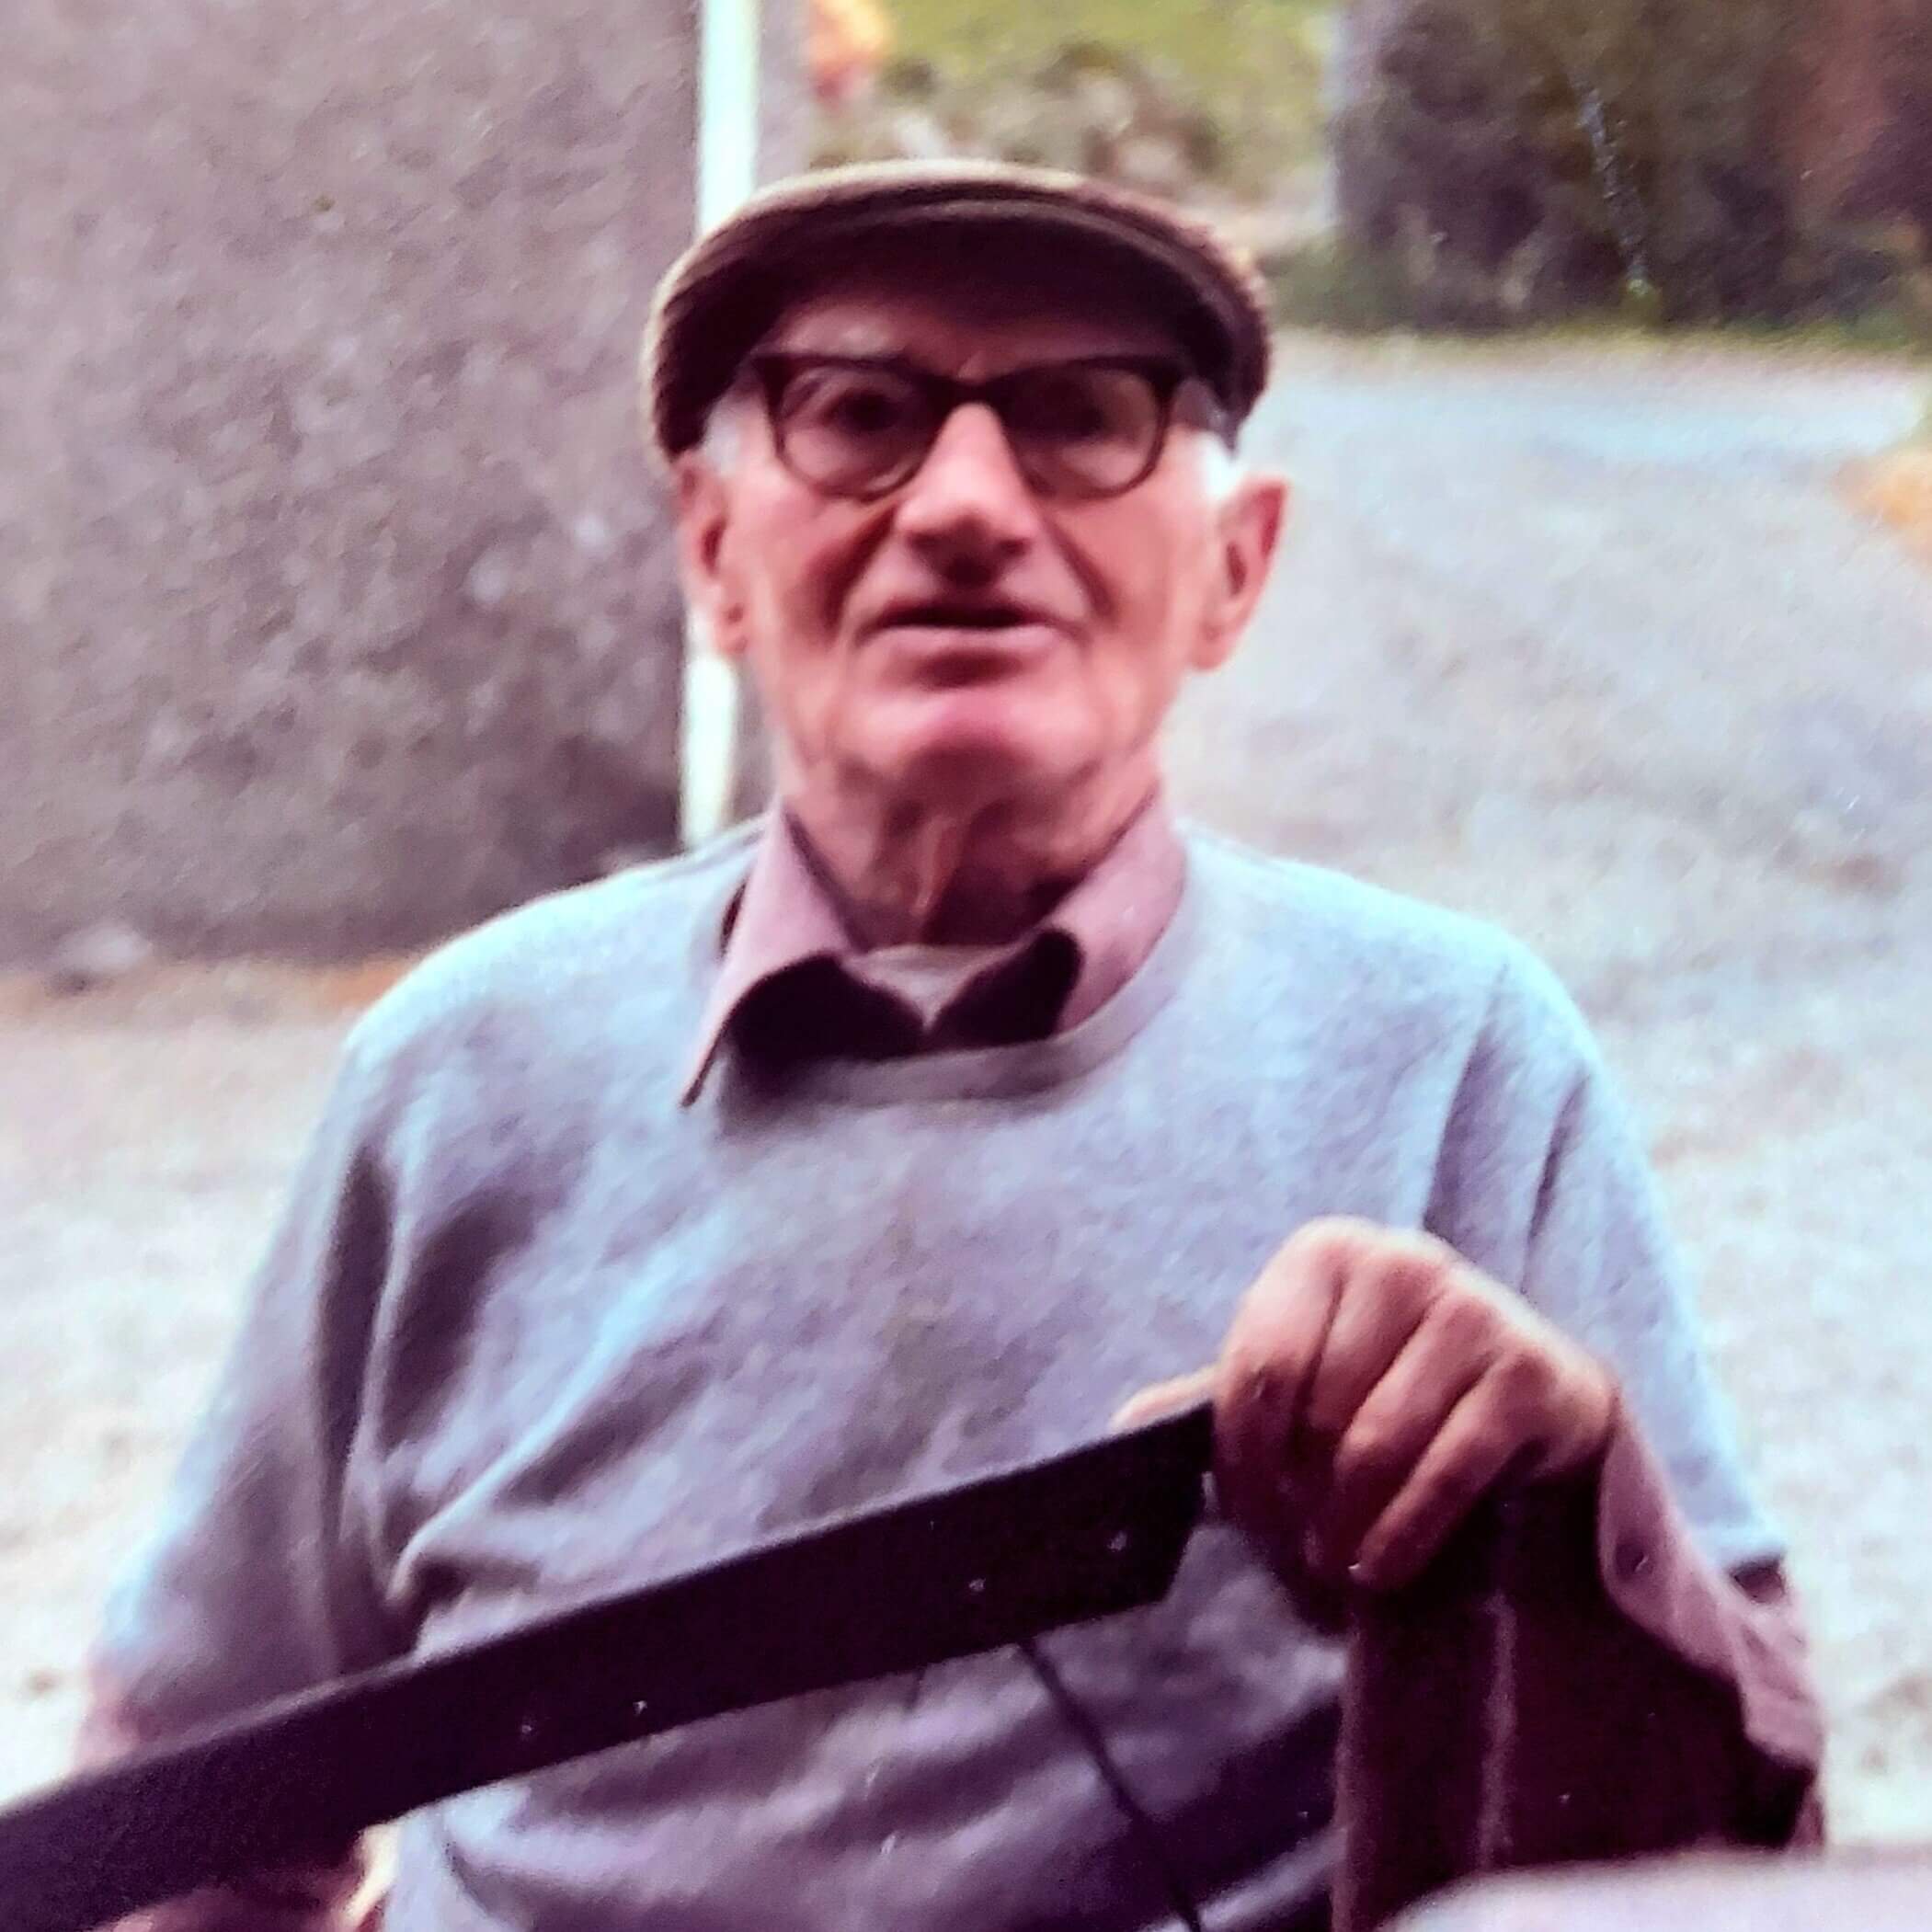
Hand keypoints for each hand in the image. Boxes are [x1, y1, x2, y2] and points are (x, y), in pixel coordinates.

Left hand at [1119, 1218, 1617, 1599]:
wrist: (1535, 1391)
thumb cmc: (1394, 1379)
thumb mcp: (1311, 1372)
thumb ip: (1229, 1395)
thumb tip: (1126, 1425)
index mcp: (1326, 1252)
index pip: (1260, 1365)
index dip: (1241, 1455)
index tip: (1244, 1513)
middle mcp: (1400, 1262)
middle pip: (1315, 1410)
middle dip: (1295, 1495)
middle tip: (1295, 1545)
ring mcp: (1472, 1311)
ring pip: (1373, 1446)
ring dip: (1344, 1524)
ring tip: (1332, 1561)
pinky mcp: (1525, 1374)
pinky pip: (1441, 1473)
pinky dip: (1401, 1536)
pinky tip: (1379, 1568)